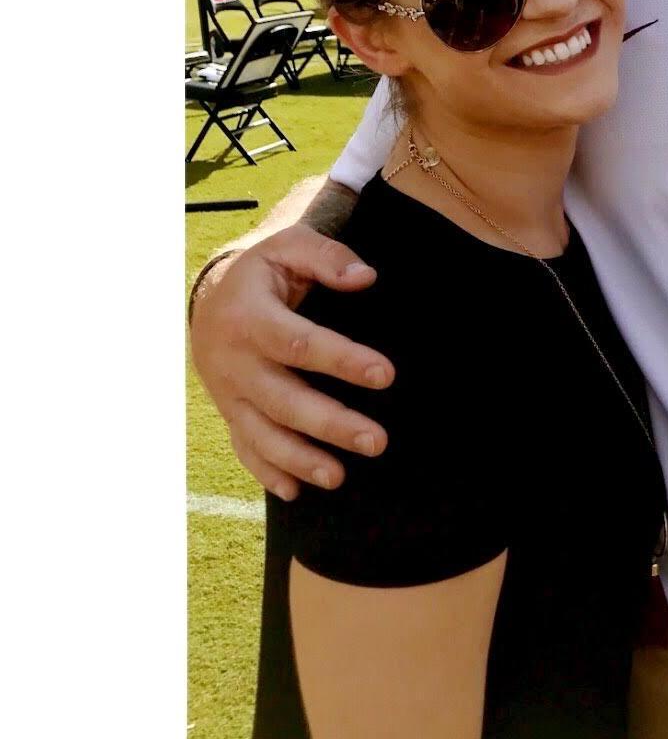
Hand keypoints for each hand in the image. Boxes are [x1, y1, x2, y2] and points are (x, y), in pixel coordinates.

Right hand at [189, 228, 389, 500]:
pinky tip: (294, 492)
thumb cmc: (265, 270)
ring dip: (299, 459)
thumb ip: (327, 257)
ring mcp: (228, 392)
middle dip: (331, 424)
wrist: (211, 296)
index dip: (342, 360)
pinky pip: (244, 447)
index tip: (386, 375)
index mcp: (249, 317)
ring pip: (262, 433)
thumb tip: (366, 278)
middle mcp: (233, 361)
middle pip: (283, 400)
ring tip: (339, 478)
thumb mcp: (289, 246)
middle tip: (377, 442)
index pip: (298, 343)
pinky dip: (266, 472)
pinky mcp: (230, 411)